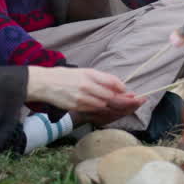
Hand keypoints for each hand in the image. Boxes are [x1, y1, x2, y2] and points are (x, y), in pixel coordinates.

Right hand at [29, 66, 143, 114]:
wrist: (44, 83)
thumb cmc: (64, 76)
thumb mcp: (83, 71)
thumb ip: (101, 79)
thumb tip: (119, 86)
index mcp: (89, 74)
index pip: (112, 82)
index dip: (124, 89)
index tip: (132, 93)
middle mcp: (87, 86)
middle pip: (112, 96)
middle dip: (127, 100)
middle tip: (138, 101)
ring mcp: (82, 98)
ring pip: (105, 105)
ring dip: (118, 107)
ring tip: (129, 107)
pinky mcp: (77, 107)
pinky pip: (96, 110)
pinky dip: (106, 111)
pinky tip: (113, 110)